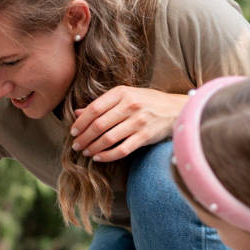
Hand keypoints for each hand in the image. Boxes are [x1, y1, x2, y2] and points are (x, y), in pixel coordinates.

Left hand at [70, 87, 188, 162]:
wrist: (176, 109)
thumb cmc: (147, 101)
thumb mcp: (126, 96)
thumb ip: (102, 104)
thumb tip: (77, 112)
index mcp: (122, 92)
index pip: (94, 109)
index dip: (80, 122)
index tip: (73, 131)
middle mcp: (130, 105)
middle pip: (99, 125)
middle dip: (84, 137)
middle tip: (76, 145)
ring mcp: (138, 121)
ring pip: (108, 138)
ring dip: (93, 147)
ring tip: (86, 152)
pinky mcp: (145, 136)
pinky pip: (121, 149)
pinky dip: (107, 155)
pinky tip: (99, 157)